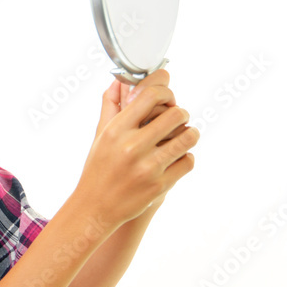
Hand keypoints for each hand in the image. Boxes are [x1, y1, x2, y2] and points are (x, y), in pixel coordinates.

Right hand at [76, 70, 198, 227]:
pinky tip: (179, 158)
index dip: (165, 91)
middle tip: (179, 117)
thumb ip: (111, 104)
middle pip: (175, 114)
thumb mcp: (101, 134)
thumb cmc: (98, 167)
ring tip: (185, 135)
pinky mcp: (160, 186)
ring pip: (188, 137)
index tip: (168, 97)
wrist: (96, 207)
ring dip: (190, 134)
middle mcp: (132, 147)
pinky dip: (187, 158)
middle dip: (181, 113)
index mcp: (117, 130)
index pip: (150, 95)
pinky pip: (188, 161)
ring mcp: (148, 168)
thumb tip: (120, 79)